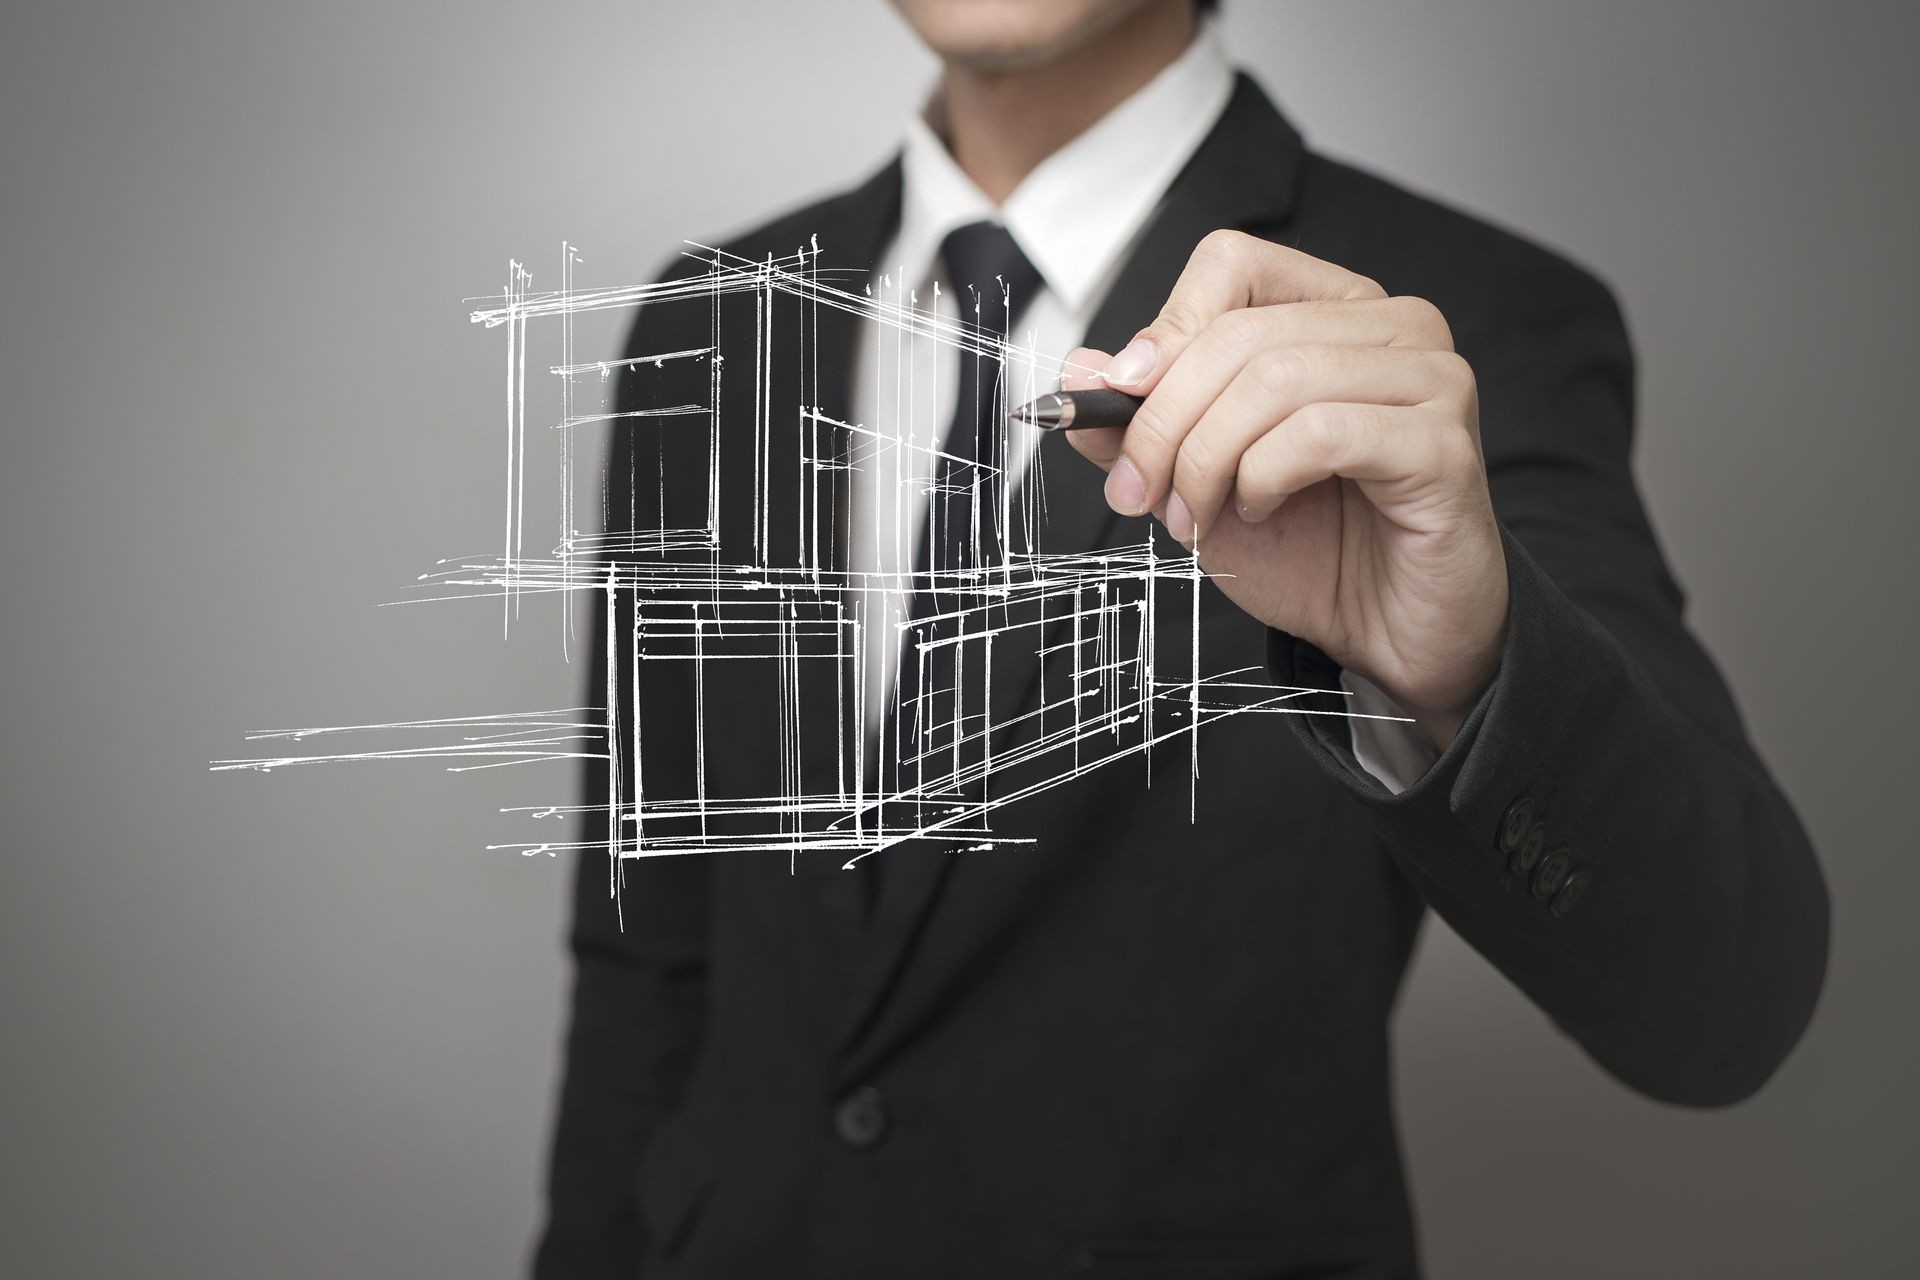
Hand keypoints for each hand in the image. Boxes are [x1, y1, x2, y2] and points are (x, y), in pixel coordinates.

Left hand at [1063, 231, 1508, 749]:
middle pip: (1240, 332)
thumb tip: (1081, 370)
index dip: (1162, 333)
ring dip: (1206, 458)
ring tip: (1193, 517)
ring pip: (1274, 378)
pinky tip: (1259, 510)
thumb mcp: (1199, 479)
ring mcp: (1430, 379)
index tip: (1117, 404)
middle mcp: (1395, 327)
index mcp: (1336, 310)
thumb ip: (1141, 424)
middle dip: (1165, 420)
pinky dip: (1262, 477)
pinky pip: (1320, 432)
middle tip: (1140, 494)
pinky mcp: (1443, 444)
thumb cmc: (1313, 548)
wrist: (1391, 634)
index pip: (1232, 263)